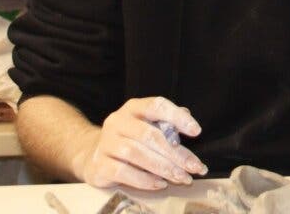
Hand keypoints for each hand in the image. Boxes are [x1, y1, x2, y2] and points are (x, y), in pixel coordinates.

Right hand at [72, 96, 206, 190]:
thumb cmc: (129, 138)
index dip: (177, 117)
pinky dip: (145, 180)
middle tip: (195, 167)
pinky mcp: (99, 165)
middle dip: (176, 154)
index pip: (156, 106)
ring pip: (137, 154)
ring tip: (182, 177)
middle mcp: (117, 122)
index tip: (197, 131)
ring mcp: (106, 143)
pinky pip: (123, 173)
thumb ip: (167, 122)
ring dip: (163, 168)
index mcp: (133, 108)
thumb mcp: (147, 125)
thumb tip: (188, 118)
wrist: (93, 155)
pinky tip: (160, 184)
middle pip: (150, 135)